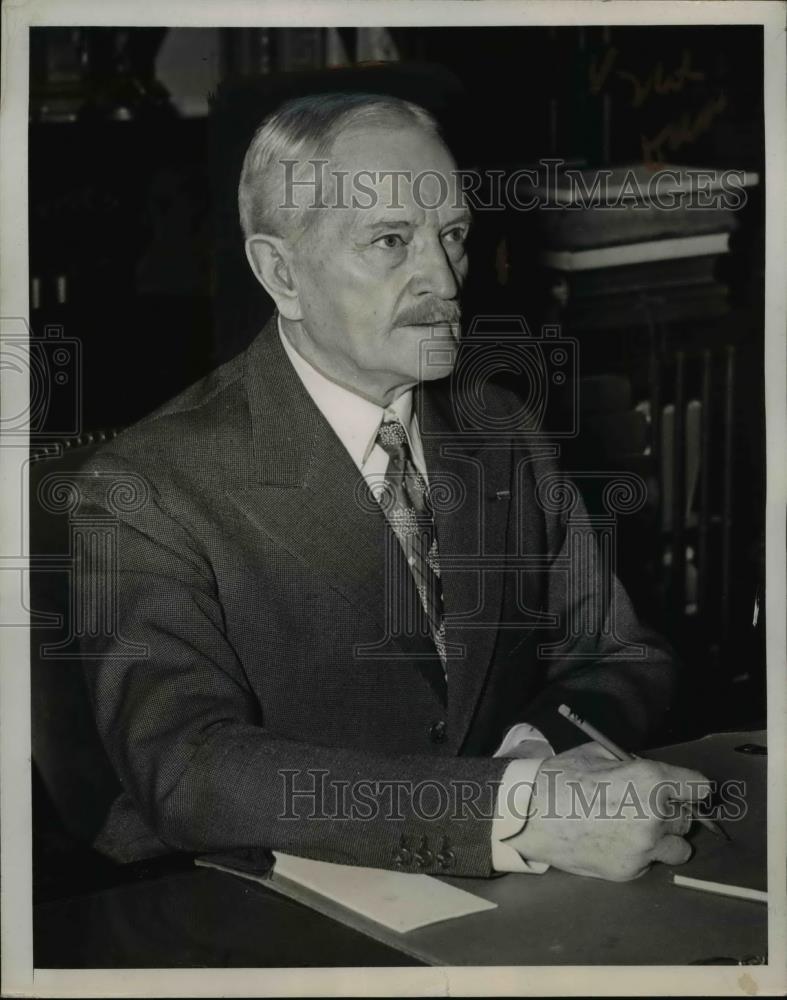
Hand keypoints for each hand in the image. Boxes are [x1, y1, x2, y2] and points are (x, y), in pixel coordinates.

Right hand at [505, 743, 711, 881]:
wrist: (530, 814)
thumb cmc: (562, 777)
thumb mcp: (600, 755)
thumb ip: (635, 765)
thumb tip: (652, 774)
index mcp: (651, 781)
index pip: (699, 788)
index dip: (689, 787)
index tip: (683, 790)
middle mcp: (656, 816)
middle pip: (689, 818)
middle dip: (672, 811)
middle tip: (647, 806)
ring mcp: (644, 848)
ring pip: (679, 848)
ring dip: (665, 838)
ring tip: (637, 829)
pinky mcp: (631, 870)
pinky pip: (651, 863)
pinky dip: (641, 854)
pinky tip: (615, 841)